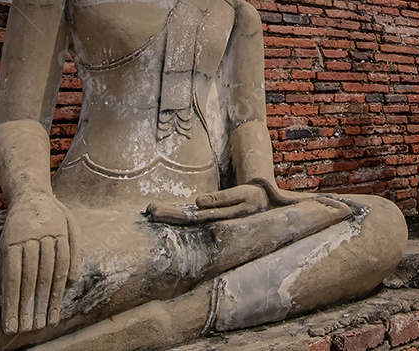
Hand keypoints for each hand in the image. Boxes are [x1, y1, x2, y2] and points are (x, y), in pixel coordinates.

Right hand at [0, 194, 78, 334]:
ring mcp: (24, 240)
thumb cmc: (54, 215)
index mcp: (61, 235)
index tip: (53, 320)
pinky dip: (8, 293)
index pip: (59, 272)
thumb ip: (74, 252)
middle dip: (40, 304)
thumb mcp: (71, 227)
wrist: (30, 193)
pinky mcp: (7, 242)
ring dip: (23, 303)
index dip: (56, 297)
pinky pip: (8, 271)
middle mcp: (43, 237)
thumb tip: (71, 281)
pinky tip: (8, 309)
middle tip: (37, 328)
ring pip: (25, 276)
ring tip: (21, 326)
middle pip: (43, 277)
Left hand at [147, 183, 270, 225]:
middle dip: (166, 215)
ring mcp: (213, 219)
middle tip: (148, 210)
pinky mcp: (215, 215)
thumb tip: (197, 202)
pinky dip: (180, 213)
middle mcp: (213, 222)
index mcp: (218, 219)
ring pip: (188, 218)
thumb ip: (220, 200)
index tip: (153, 210)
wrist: (270, 206)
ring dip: (170, 214)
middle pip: (184, 219)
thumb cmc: (256, 198)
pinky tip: (168, 213)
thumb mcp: (242, 196)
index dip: (170, 214)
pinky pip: (194, 215)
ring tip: (152, 210)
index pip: (189, 217)